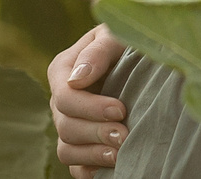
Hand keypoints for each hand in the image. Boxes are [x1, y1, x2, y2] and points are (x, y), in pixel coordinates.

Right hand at [50, 24, 128, 175]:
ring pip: (67, 150)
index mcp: (63, 71)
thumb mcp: (114, 35)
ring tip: (119, 154)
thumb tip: (78, 79)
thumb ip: (98, 52)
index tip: (120, 109)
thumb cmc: (126, 40)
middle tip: (125, 135)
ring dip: (93, 154)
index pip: (65, 97)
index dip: (90, 108)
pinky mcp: (81, 143)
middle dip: (96, 132)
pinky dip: (88, 170)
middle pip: (66, 126)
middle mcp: (61, 100)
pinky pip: (75, 166)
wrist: (139, 56)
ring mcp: (69, 124)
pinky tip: (110, 167)